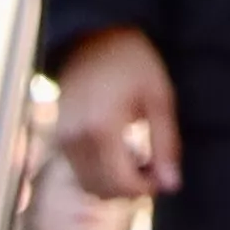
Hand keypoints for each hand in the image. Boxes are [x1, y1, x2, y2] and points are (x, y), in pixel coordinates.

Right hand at [52, 27, 180, 199]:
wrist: (90, 39)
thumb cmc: (130, 61)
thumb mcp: (159, 98)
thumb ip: (166, 144)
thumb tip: (171, 185)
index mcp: (101, 128)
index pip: (122, 183)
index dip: (145, 188)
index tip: (162, 176)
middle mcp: (75, 139)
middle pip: (103, 190)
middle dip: (130, 188)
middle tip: (152, 168)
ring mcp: (63, 141)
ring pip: (90, 186)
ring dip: (115, 183)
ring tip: (136, 158)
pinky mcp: (58, 140)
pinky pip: (80, 172)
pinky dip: (101, 173)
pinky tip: (119, 151)